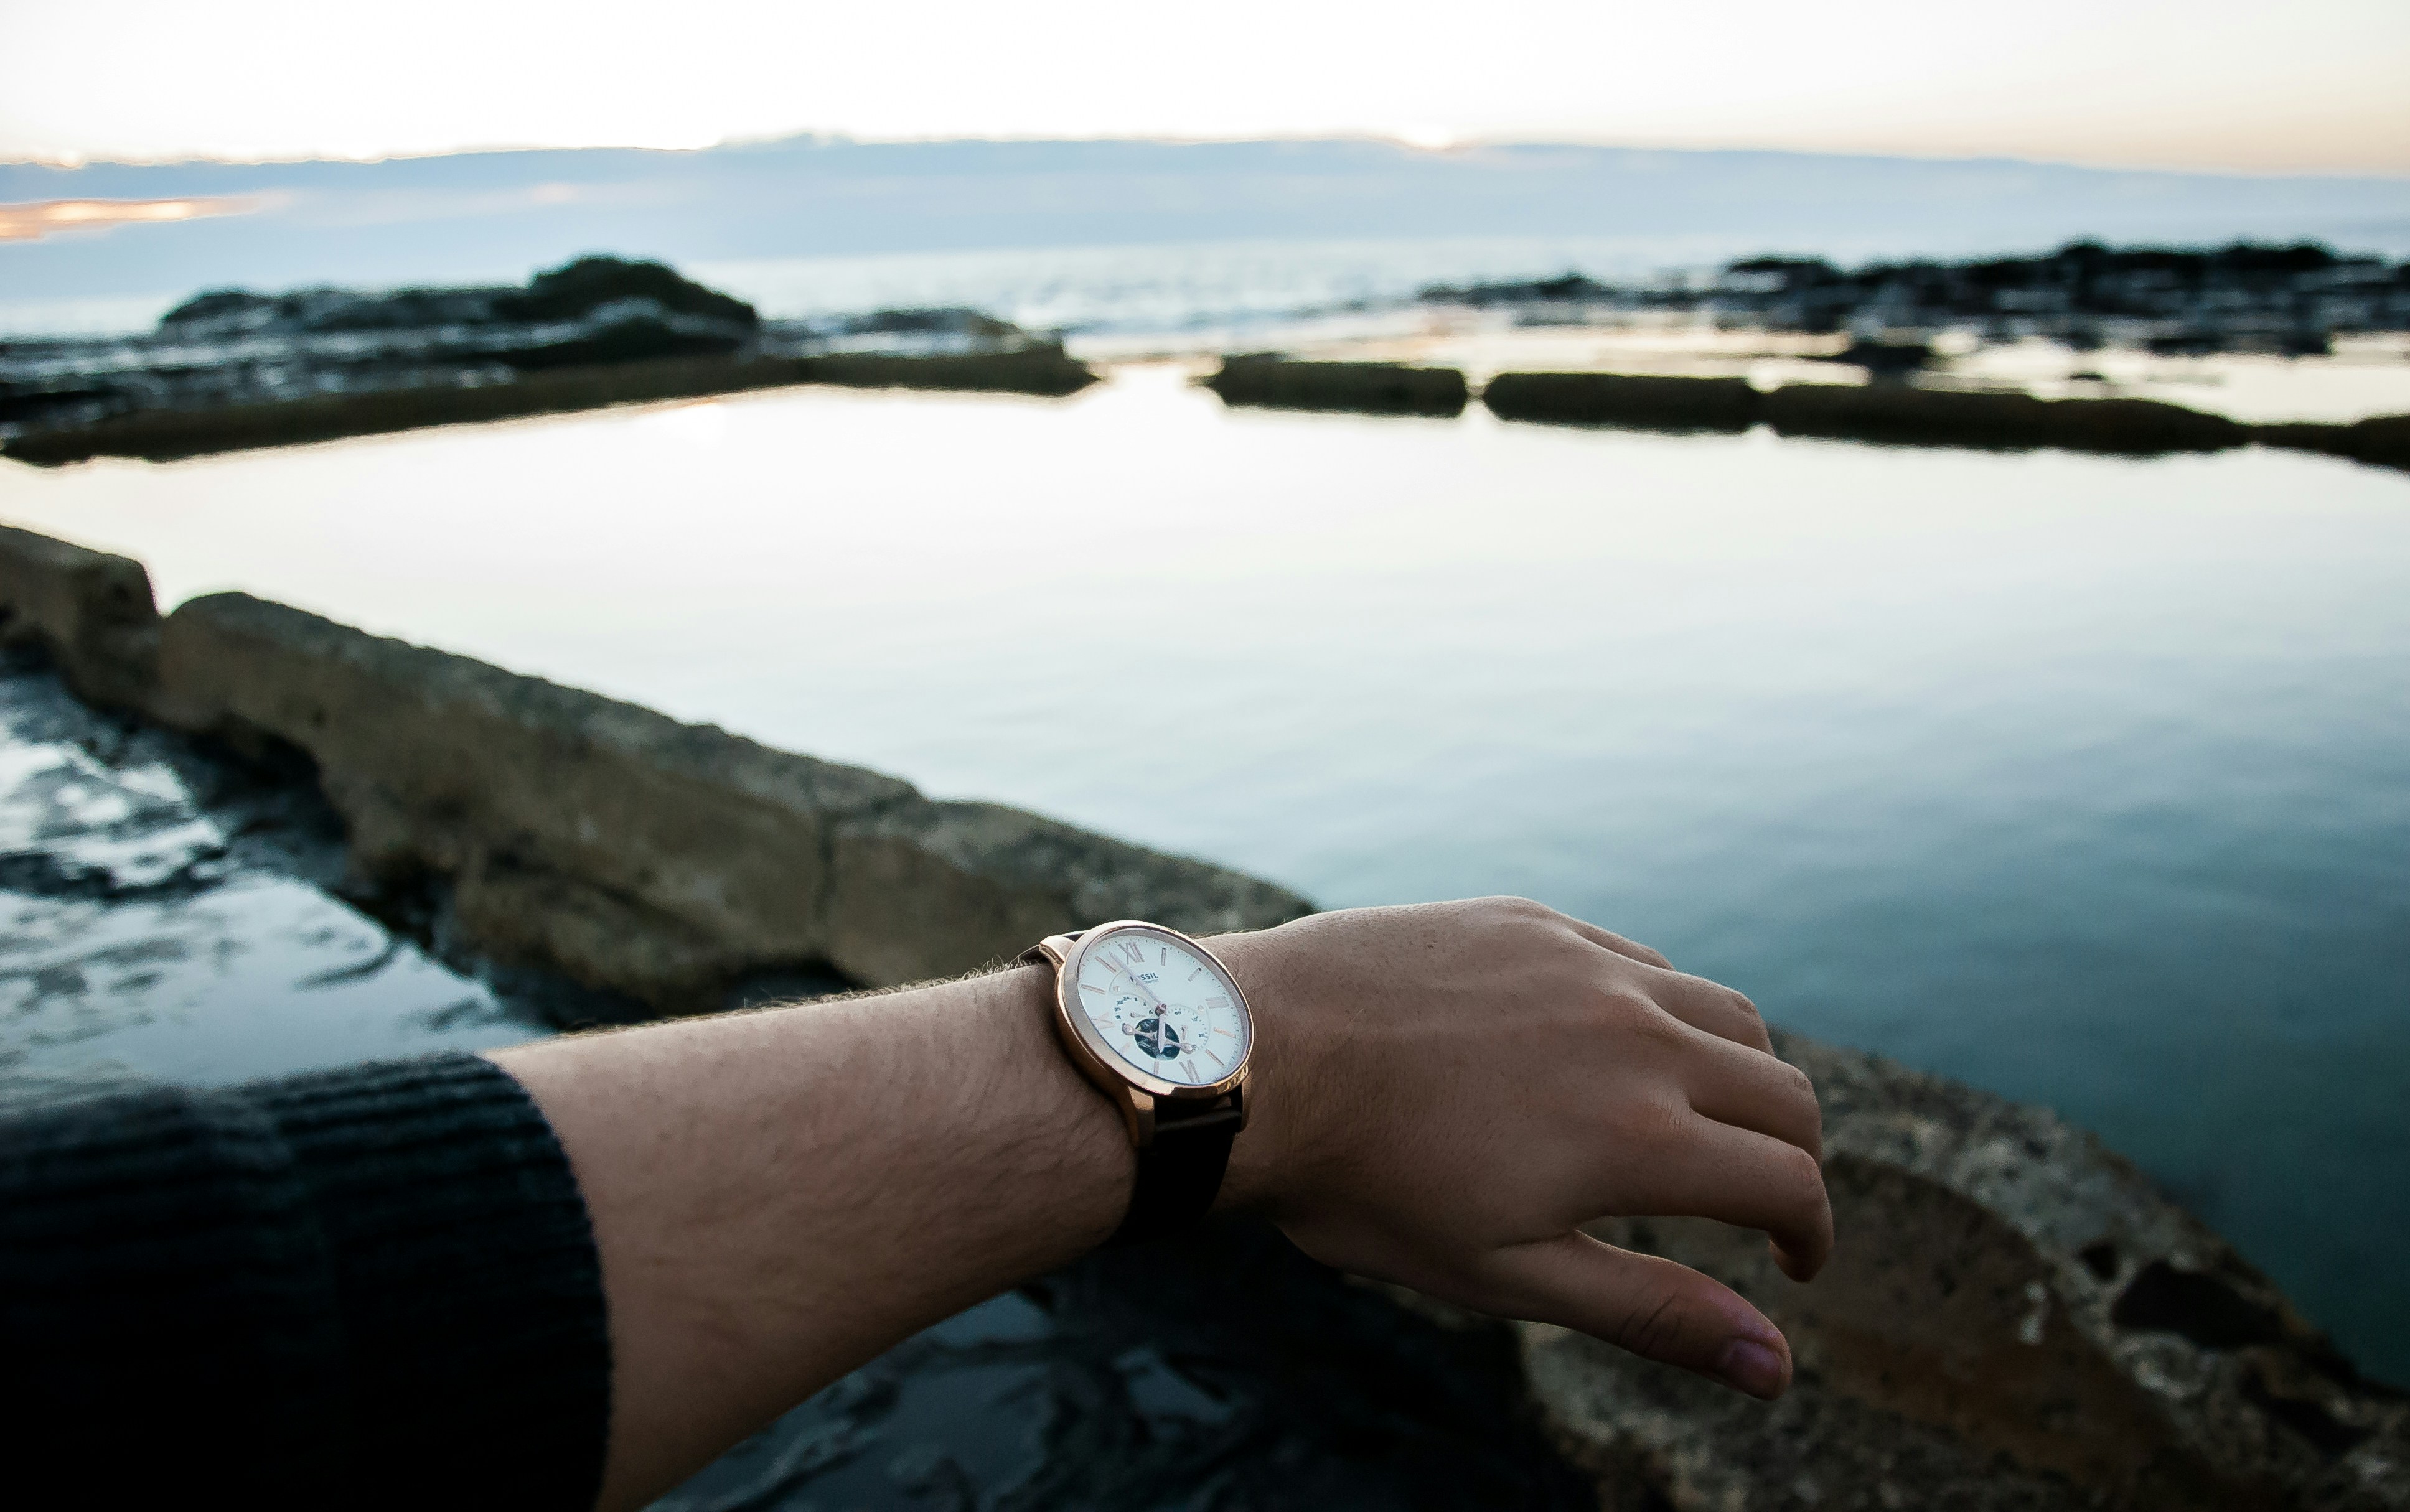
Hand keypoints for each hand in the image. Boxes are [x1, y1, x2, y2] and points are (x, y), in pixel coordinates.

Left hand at [1210, 897, 1829, 1398]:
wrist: (1253, 1058)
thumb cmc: (1366, 1186)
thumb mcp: (1508, 1276)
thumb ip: (1652, 1312)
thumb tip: (1778, 1370)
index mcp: (1640, 1134)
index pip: (1788, 1182)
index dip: (1810, 1233)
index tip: (1792, 1265)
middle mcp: (1635, 1033)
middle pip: (1780, 1089)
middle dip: (1794, 1156)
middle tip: (1764, 1202)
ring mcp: (1585, 962)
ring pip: (1724, 1011)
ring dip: (1742, 1074)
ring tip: (1705, 1123)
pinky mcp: (1533, 921)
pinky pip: (1643, 959)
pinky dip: (1666, 1010)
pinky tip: (1619, 1047)